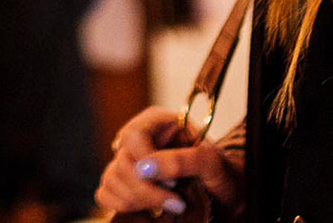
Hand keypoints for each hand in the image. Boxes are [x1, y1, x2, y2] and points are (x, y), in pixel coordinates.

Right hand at [96, 106, 243, 217]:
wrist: (227, 194)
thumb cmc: (223, 173)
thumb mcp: (212, 162)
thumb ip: (182, 160)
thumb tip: (146, 168)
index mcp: (158, 122)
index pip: (134, 135)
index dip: (146, 161)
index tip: (172, 183)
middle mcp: (140, 138)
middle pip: (121, 161)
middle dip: (145, 189)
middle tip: (177, 204)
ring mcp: (129, 160)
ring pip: (111, 178)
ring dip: (137, 200)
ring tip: (170, 207)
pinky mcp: (124, 183)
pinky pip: (105, 193)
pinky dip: (122, 205)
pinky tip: (150, 211)